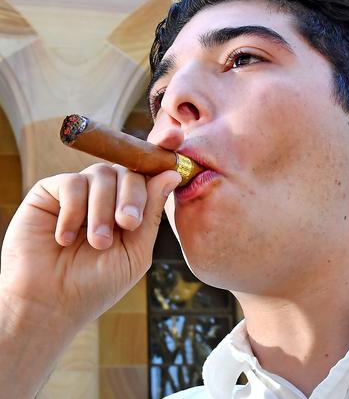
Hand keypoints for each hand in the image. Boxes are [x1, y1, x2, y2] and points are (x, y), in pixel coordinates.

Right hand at [0, 164, 180, 331]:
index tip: (147, 212)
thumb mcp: (135, 252)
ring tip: (97, 242)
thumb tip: (172, 174)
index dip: (153, 185)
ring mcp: (77, 192)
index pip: (149, 180)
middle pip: (129, 171)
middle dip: (132, 198)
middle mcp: (105, 196)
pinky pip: (71, 182)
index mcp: (129, 209)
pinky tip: (65, 238)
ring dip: (102, 209)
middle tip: (127, 225)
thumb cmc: (95, 285)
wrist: (49, 305)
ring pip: (102, 174)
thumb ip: (152, 214)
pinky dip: (73, 210)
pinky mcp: (48, 193)